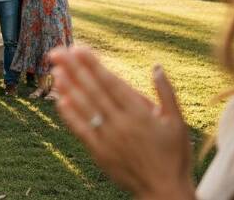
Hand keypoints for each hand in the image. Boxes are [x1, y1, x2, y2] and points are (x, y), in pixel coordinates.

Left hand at [49, 47, 193, 198]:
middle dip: (74, 69)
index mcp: (140, 113)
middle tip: (57, 51)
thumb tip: (156, 66)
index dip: (93, 64)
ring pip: (84, 107)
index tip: (78, 48)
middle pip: (93, 90)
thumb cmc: (174, 154)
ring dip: (68, 88)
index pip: (111, 82)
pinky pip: (81, 130)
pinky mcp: (99, 152)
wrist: (165, 191)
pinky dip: (70, 115)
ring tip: (55, 70)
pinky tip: (60, 100)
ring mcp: (108, 138)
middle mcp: (121, 123)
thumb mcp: (178, 122)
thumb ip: (167, 93)